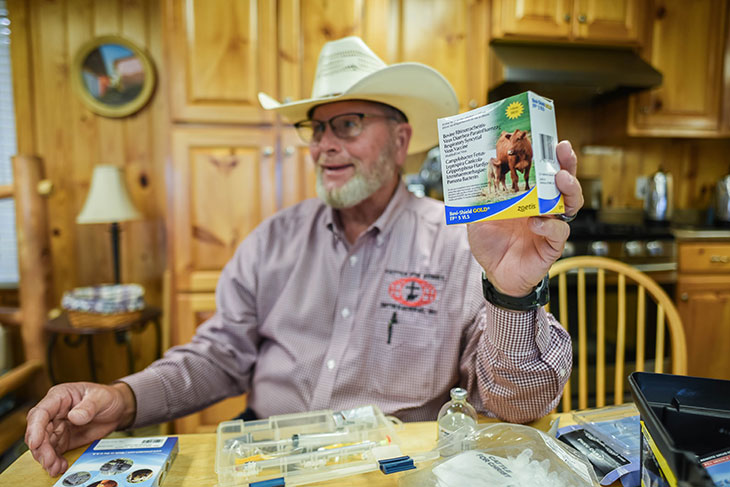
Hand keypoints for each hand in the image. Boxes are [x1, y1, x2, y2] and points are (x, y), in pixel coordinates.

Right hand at [25, 382, 135, 475]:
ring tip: (55, 468)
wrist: (118, 409)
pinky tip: (60, 467)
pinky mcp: (63, 439)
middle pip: (38, 431)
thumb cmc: (108, 397)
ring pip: (43, 444)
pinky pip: (53, 452)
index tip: (36, 442)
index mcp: (60, 397)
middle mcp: (54, 412)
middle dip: (41, 448)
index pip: (41, 412)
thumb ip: (89, 406)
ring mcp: (57, 427)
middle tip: (49, 461)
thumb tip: (74, 416)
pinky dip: (54, 461)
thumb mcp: (102, 398)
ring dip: (46, 458)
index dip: (35, 428)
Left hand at [468, 140, 582, 296]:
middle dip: (567, 164)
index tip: (551, 140)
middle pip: (564, 182)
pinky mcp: (552, 245)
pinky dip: (549, 225)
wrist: (494, 274)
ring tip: (559, 179)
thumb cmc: (491, 244)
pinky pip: (558, 232)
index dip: (551, 156)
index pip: (545, 172)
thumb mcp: (478, 217)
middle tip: (562, 151)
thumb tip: (468, 179)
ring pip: (571, 204)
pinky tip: (536, 221)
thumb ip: (477, 200)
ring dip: (568, 189)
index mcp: (529, 197)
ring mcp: (550, 225)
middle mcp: (544, 208)